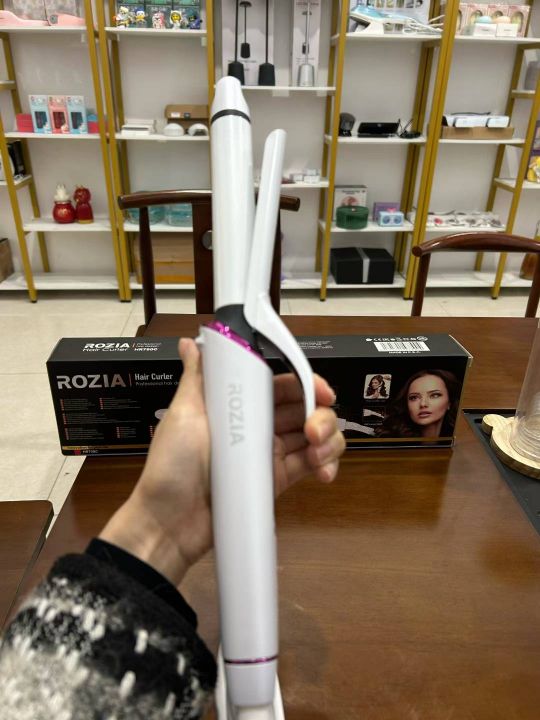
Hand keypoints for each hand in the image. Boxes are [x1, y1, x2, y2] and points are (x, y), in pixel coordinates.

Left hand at [100, 338, 344, 584]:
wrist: (169, 523)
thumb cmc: (171, 466)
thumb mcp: (183, 414)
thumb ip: (197, 377)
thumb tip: (191, 343)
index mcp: (238, 405)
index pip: (281, 384)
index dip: (306, 383)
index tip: (321, 391)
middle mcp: (257, 426)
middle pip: (304, 408)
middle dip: (321, 412)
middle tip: (314, 429)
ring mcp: (269, 453)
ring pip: (315, 434)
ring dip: (329, 437)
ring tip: (319, 451)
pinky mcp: (278, 481)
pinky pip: (311, 464)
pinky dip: (326, 463)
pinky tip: (323, 469)